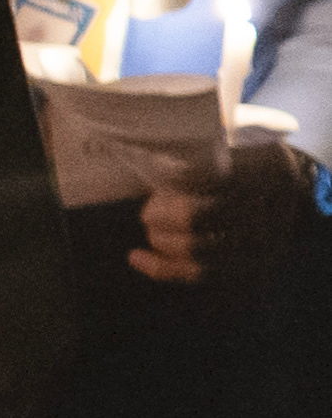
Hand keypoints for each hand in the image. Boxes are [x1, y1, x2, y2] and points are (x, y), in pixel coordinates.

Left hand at [129, 141, 310, 286]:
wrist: (281, 197)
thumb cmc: (241, 163)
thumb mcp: (233, 144)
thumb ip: (200, 149)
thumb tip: (153, 163)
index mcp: (270, 169)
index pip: (214, 177)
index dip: (176, 179)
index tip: (157, 175)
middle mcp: (273, 209)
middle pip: (202, 216)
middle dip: (162, 214)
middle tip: (149, 209)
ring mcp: (265, 243)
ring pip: (198, 249)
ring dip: (161, 239)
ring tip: (150, 227)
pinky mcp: (250, 269)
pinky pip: (199, 274)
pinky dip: (161, 268)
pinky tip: (136, 257)